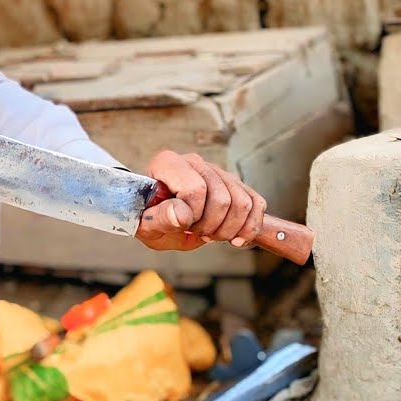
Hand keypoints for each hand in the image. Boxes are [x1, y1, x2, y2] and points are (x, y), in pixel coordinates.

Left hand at [134, 150, 265, 251]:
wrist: (158, 216)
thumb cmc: (149, 218)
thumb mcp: (145, 225)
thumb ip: (159, 218)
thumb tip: (181, 214)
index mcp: (168, 164)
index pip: (195, 189)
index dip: (192, 215)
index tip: (182, 224)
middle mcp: (194, 162)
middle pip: (222, 198)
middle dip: (211, 226)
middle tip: (196, 232)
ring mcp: (217, 171)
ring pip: (242, 202)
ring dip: (229, 228)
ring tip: (210, 234)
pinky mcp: (234, 183)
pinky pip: (256, 203)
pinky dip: (249, 226)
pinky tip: (235, 238)